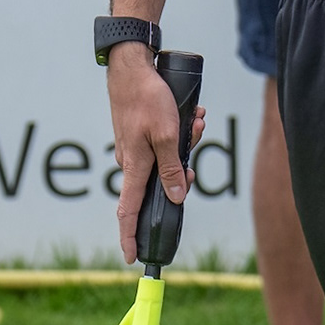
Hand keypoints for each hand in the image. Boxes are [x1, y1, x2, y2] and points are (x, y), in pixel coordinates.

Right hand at [106, 46, 197, 265]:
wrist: (131, 68)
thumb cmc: (148, 99)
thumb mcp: (167, 136)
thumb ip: (171, 169)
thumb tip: (175, 198)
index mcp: (134, 166)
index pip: (128, 211)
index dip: (130, 236)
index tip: (132, 257)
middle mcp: (131, 161)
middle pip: (162, 181)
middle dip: (184, 168)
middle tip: (194, 136)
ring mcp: (135, 148)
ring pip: (169, 159)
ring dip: (188, 142)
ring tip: (196, 120)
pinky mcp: (141, 135)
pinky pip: (167, 143)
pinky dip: (182, 132)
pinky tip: (193, 114)